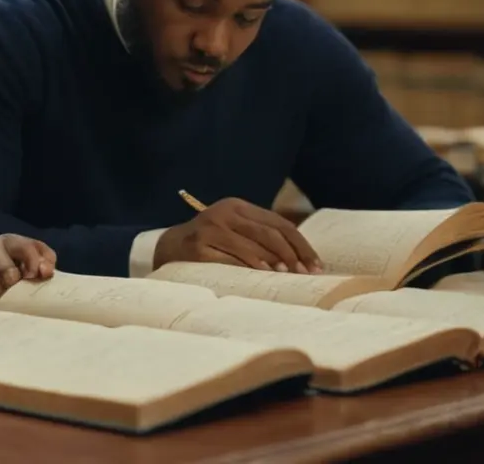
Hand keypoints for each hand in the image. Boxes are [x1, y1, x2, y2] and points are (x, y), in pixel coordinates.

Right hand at [0, 234, 56, 313]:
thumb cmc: (19, 270)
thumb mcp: (36, 262)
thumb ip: (46, 262)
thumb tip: (44, 271)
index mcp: (9, 240)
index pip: (25, 249)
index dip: (34, 266)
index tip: (35, 279)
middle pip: (4, 271)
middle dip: (14, 289)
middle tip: (18, 301)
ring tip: (5, 308)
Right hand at [154, 197, 321, 273]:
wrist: (168, 248)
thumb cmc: (211, 243)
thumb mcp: (234, 231)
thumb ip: (260, 236)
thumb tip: (303, 261)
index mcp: (237, 206)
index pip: (279, 223)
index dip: (301, 244)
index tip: (316, 264)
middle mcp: (224, 212)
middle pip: (269, 233)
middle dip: (292, 255)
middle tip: (306, 274)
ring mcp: (210, 228)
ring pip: (252, 245)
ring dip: (274, 262)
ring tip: (289, 276)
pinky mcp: (198, 246)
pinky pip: (231, 258)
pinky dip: (250, 266)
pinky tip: (264, 274)